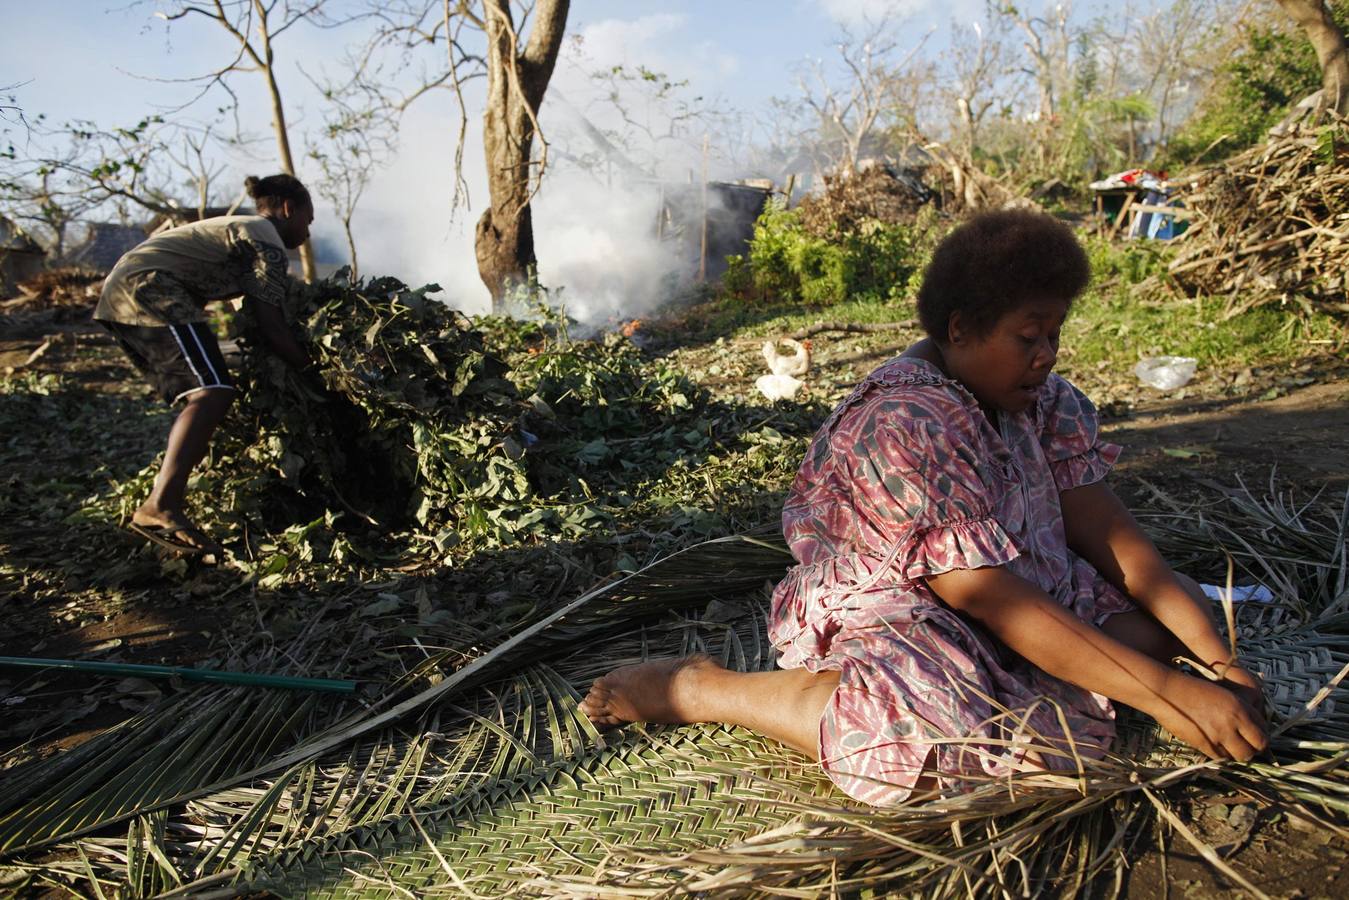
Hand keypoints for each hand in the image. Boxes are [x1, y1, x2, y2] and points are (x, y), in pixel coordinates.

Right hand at [1151, 671, 1268, 761]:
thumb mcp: (1222, 696)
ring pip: (1239, 756)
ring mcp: (1219, 735)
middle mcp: (1233, 723)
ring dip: (1237, 754)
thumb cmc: (1193, 689)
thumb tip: (1250, 730)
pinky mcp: (1205, 744)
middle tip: (1245, 746)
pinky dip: (1221, 755)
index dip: (1260, 738)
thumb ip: (1239, 712)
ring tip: (1230, 747)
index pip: (1263, 733)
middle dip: (1252, 749)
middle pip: (1255, 748)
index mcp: (1240, 708)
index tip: (1255, 738)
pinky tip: (1216, 747)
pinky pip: (1221, 758)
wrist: (1168, 691)